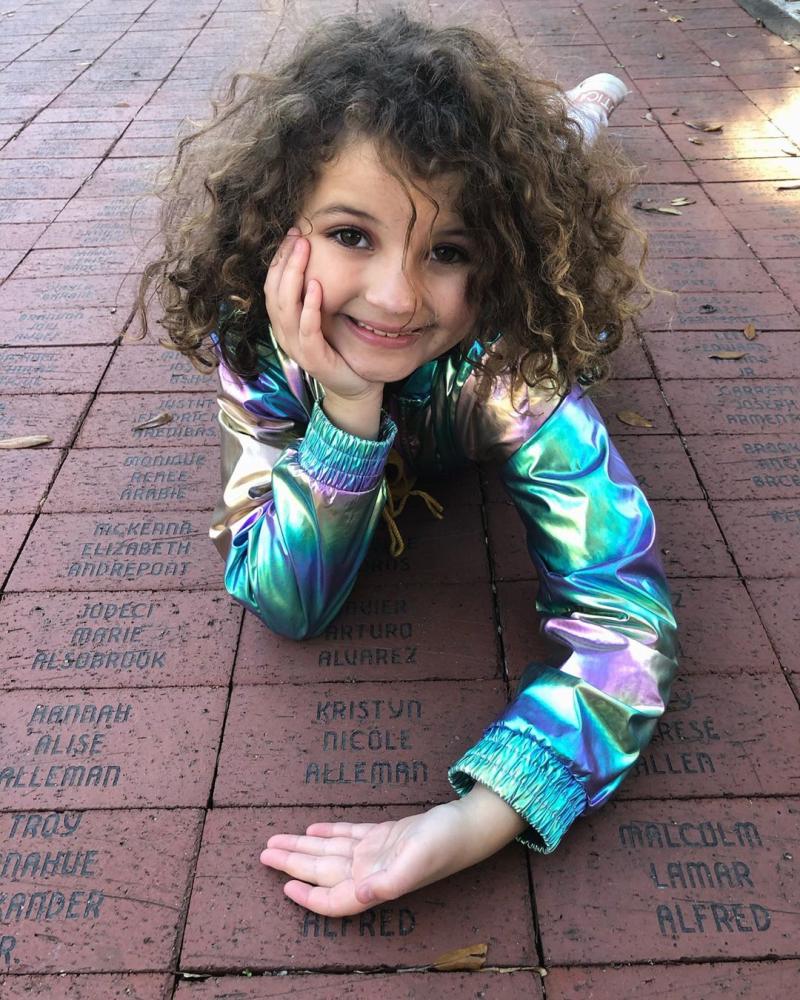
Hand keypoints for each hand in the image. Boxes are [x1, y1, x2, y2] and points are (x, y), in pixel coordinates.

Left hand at [259, 784, 526, 916]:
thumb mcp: (416, 861)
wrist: (469, 824)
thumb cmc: (445, 844)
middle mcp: (371, 871)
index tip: (284, 887)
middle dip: (292, 863)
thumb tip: (358, 898)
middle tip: (263, 854)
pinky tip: (313, 830)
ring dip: (303, 848)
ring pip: (330, 852)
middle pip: (323, 871)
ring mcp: (377, 853)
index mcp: (376, 883)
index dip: (308, 896)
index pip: (333, 898)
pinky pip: (349, 835)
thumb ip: (387, 883)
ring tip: (276, 841)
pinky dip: (329, 832)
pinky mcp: (385, 835)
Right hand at [264, 228, 381, 403]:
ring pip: (285, 307)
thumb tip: (319, 258)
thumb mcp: (324, 316)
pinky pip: (306, 329)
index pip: (272, 284)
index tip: (292, 234)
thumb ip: (315, 293)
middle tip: (298, 236)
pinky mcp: (313, 358)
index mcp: (284, 322)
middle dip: (284, 260)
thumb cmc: (340, 348)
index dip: (279, 258)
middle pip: (274, 291)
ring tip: (304, 251)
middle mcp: (284, 333)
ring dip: (294, 276)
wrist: (355, 384)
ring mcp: (296, 347)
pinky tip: (317, 286)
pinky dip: (310, 307)